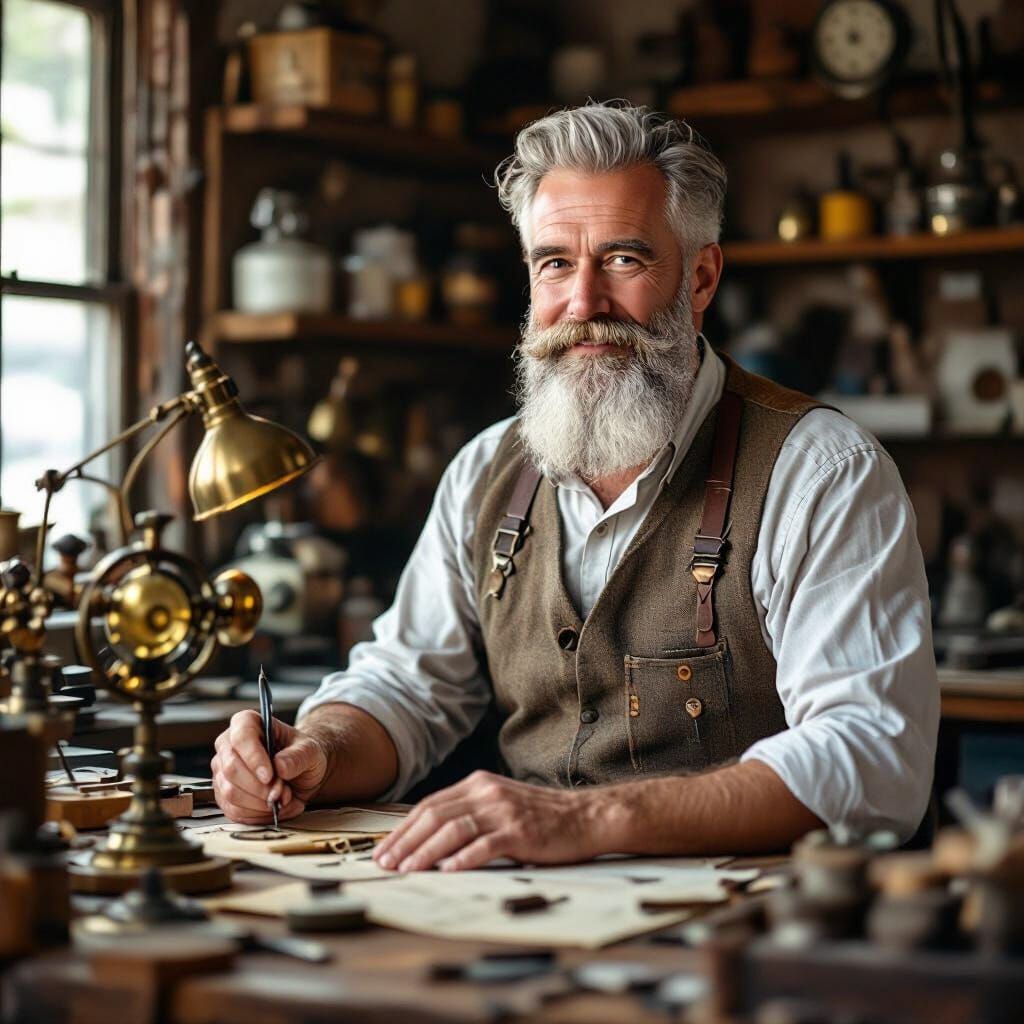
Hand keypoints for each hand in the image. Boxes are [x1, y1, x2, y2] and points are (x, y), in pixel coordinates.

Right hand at [211, 710, 327, 823]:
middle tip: (284, 792)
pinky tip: (276, 808)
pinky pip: (234, 811)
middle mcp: (228, 746)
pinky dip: (259, 815)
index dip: (253, 757)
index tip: (270, 775)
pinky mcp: (224, 795)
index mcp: (247, 723)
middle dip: (260, 787)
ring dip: (261, 803)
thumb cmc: (302, 755)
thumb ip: (297, 756)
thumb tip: (279, 766)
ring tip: (285, 798)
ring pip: (230, 793)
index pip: (241, 736)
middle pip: (231, 768)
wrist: (302, 773)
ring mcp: (223, 772)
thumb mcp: (310, 751)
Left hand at [373, 770, 603, 871]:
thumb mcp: (499, 805)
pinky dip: (463, 858)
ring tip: (407, 870)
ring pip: (453, 829)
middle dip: (406, 841)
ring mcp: (504, 811)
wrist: (585, 817)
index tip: (384, 850)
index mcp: (478, 784)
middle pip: (435, 815)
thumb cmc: (541, 818)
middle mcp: (487, 793)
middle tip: (386, 863)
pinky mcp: (520, 831)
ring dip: (425, 852)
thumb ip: (469, 814)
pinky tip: (448, 870)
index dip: (403, 829)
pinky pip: (485, 844)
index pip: (430, 806)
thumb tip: (428, 841)